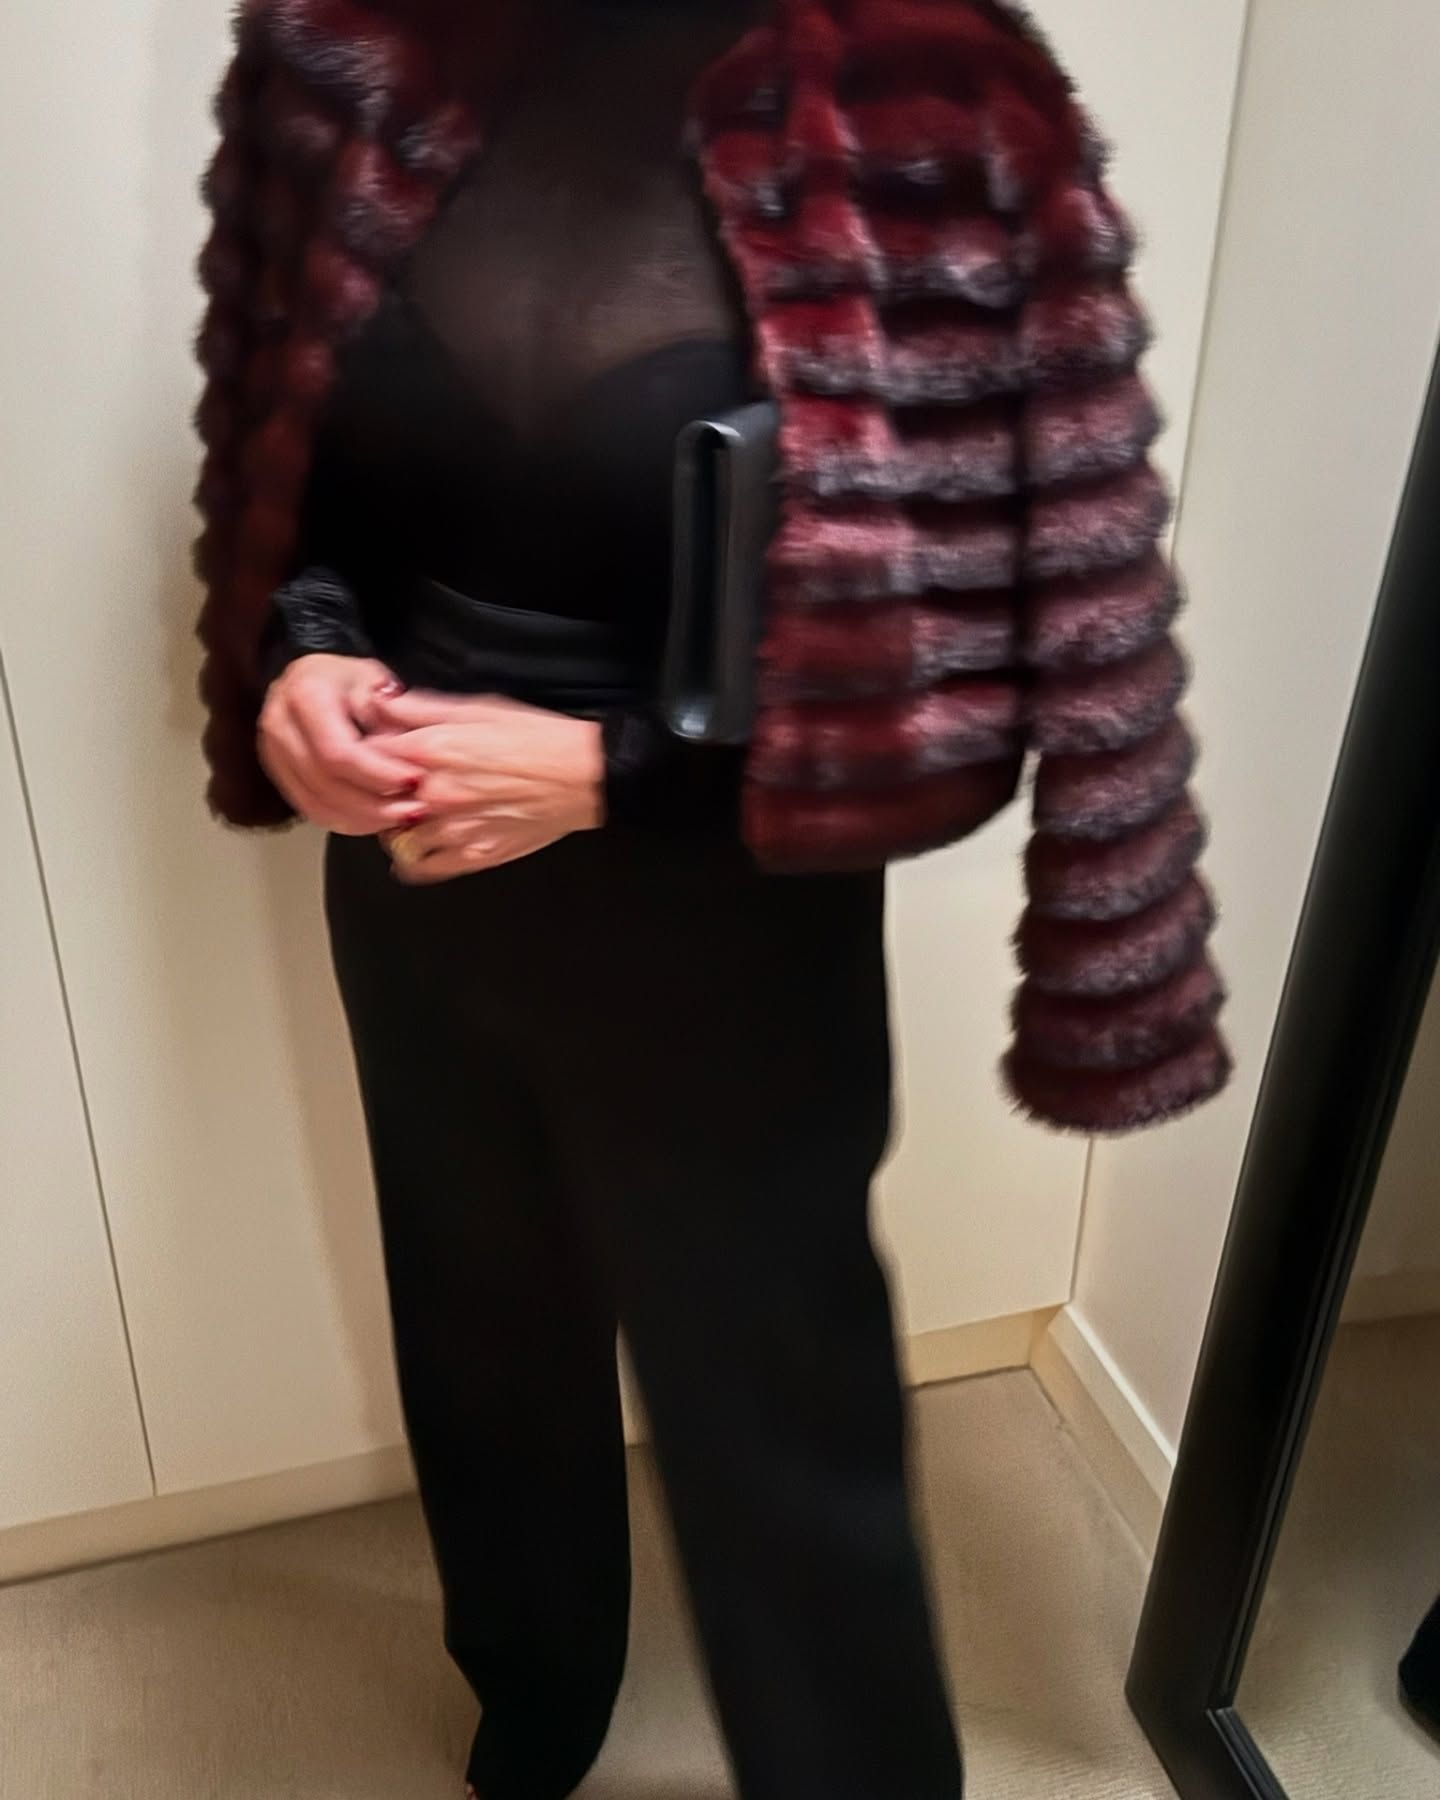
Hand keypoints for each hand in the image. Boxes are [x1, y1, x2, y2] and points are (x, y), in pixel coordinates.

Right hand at [258, 654, 427, 834]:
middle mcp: (279, 726)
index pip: (337, 751)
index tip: (414, 781)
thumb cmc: (347, 679)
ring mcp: (272, 754)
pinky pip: (310, 810)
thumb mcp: (375, 679)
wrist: (309, 678)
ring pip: (316, 804)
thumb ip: (391, 714)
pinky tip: (377, 821)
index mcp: (304, 695)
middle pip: (325, 783)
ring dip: (363, 819)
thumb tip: (407, 752)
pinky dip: (346, 821)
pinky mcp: (278, 775)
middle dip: (374, 804)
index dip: (376, 773)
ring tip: (402, 818)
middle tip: (414, 809)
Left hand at [363, 688, 604, 883]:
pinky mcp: (472, 855)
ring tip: (409, 816)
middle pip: (374, 799)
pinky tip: (419, 846)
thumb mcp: (477, 707)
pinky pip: (421, 867)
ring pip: (393, 836)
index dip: (365, 755)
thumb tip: (383, 703)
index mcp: (433, 749)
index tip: (371, 756)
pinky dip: (412, 860)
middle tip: (388, 788)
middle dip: (377, 793)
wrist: (582, 775)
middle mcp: (435, 791)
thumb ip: (423, 708)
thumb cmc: (536, 737)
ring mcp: (453, 828)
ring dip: (395, 827)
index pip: (366, 755)